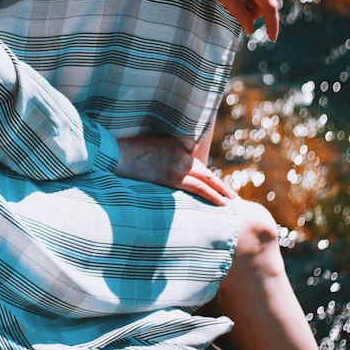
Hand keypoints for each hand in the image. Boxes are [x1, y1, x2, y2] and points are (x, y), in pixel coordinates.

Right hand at [114, 133, 236, 204]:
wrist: (116, 154)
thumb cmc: (128, 153)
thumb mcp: (152, 148)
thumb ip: (167, 157)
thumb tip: (174, 173)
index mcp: (177, 147)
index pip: (198, 166)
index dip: (209, 179)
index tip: (218, 188)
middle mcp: (181, 154)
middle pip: (206, 173)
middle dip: (221, 186)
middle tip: (233, 197)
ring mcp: (178, 165)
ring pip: (206, 181)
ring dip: (221, 192)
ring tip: (230, 202)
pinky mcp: (172, 177)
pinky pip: (198, 188)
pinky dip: (212, 195)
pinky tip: (221, 203)